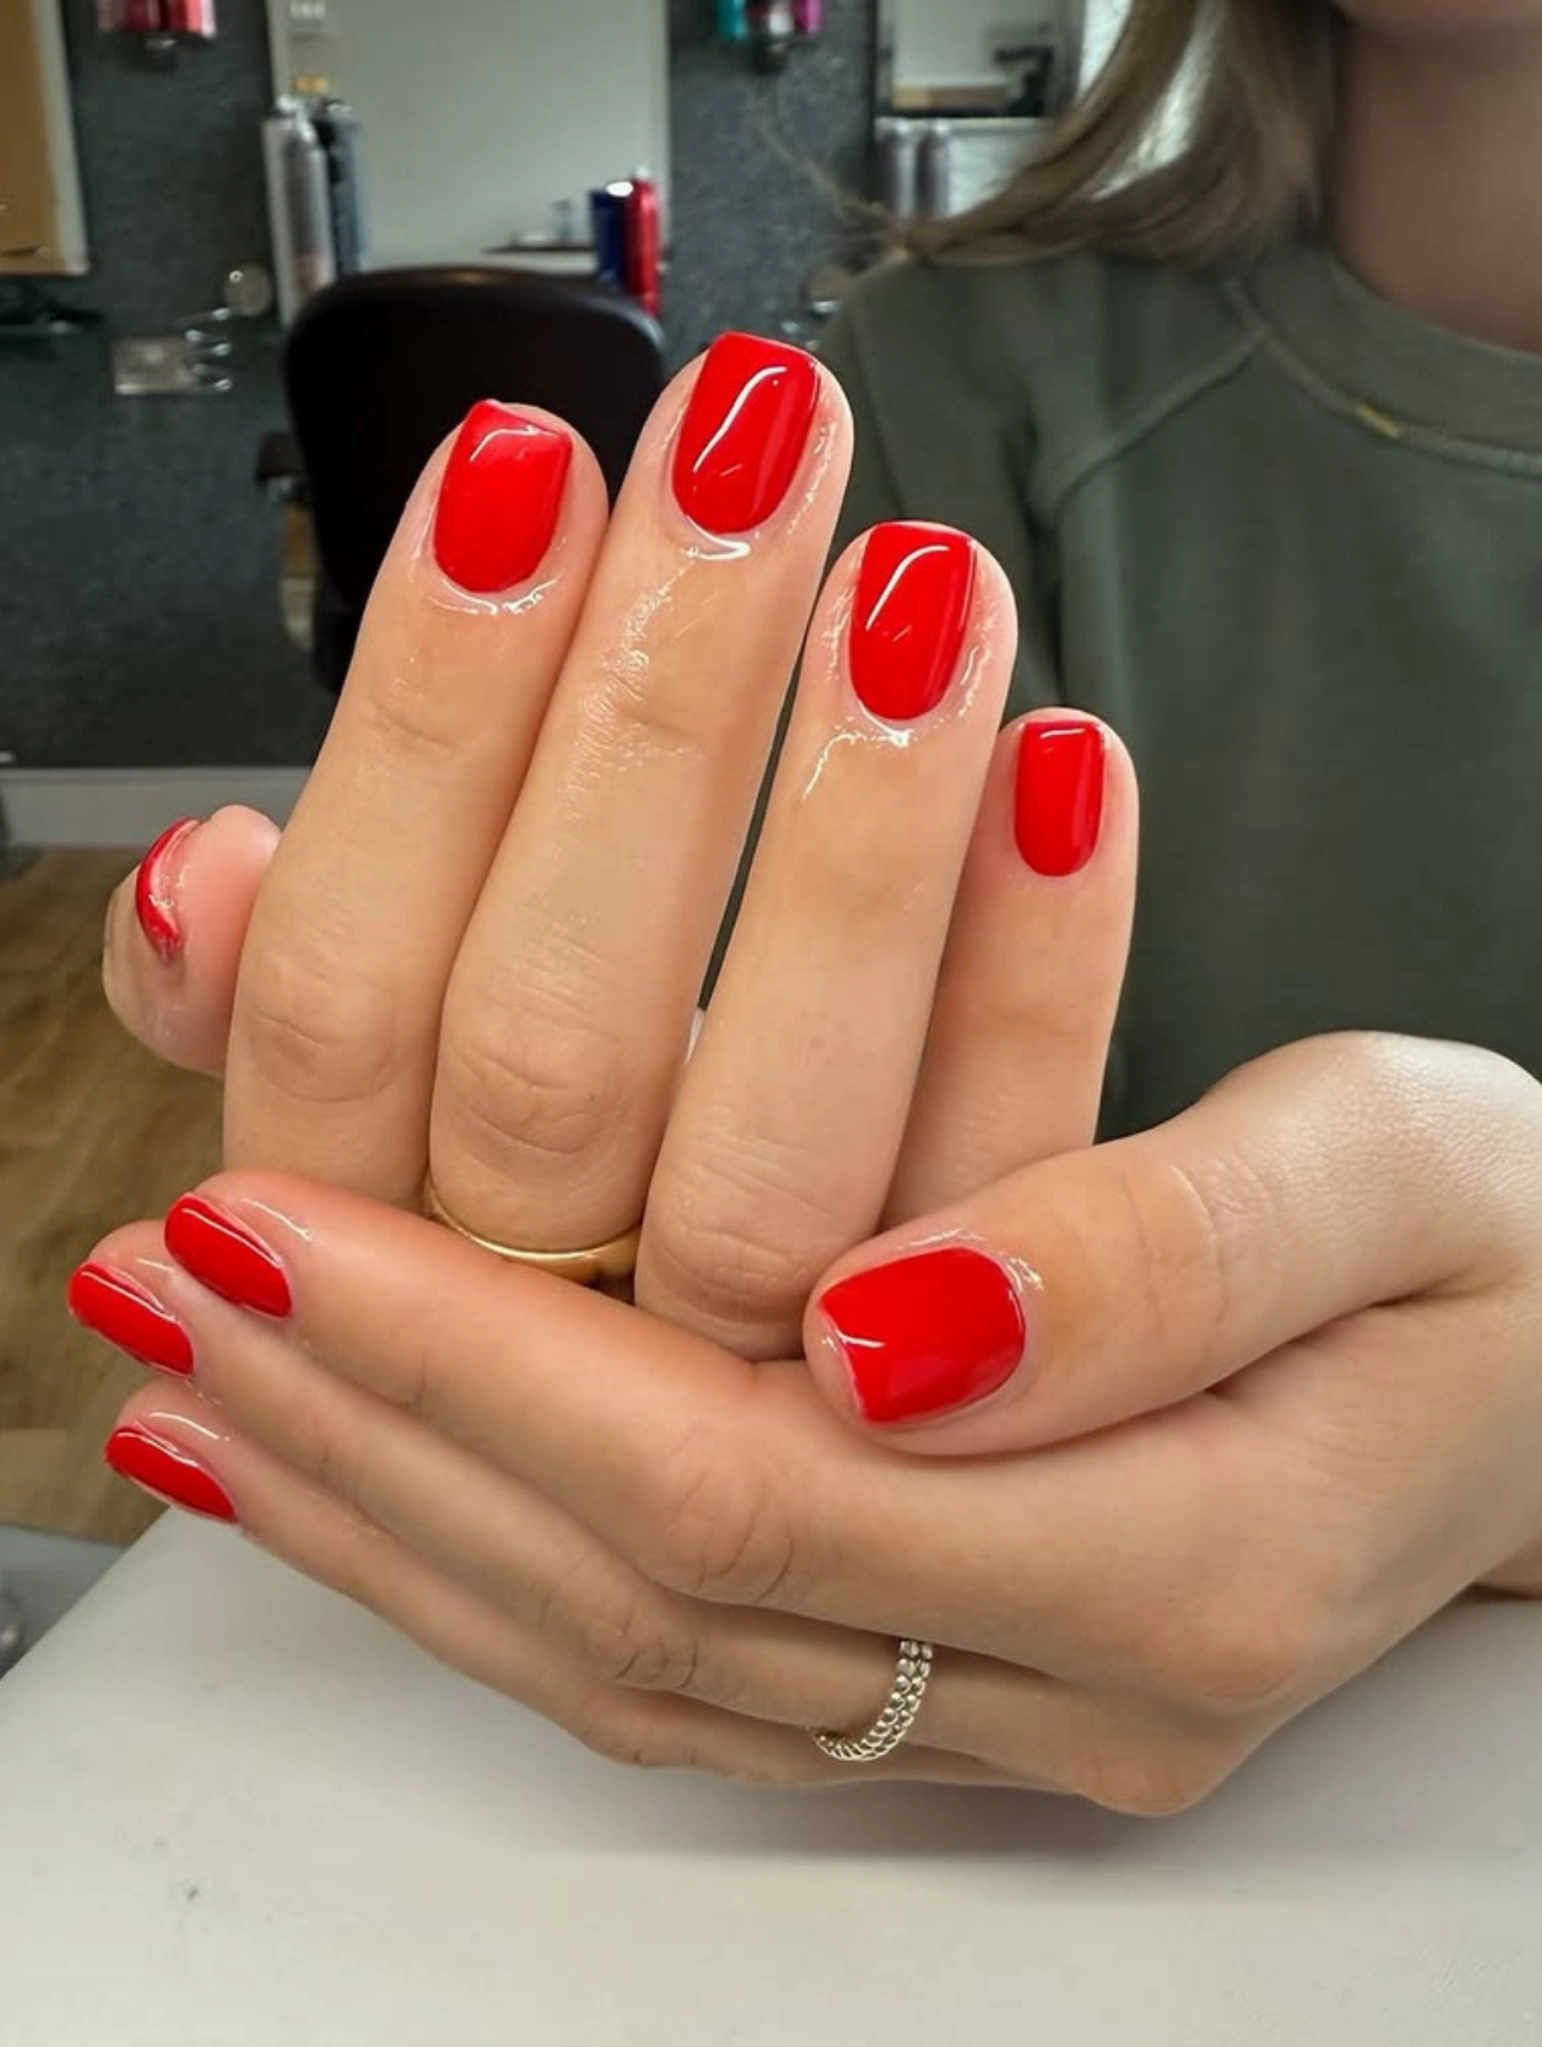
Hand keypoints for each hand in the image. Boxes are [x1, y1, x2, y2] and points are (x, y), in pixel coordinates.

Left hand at [78, 1034, 1541, 1808]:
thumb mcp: (1401, 1170)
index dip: (483, 1358)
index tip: (282, 1219)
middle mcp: (1066, 1685)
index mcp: (1184, 1560)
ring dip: (390, 1510)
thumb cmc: (1501, 1255)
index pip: (738, 1487)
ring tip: (208, 1371)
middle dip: (374, 1429)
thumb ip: (1170, 1247)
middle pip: (635, 1595)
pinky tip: (372, 1477)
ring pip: (621, 1659)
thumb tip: (899, 1321)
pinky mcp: (956, 1681)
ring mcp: (1001, 1714)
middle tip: (179, 1277)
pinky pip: (671, 1660)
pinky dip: (485, 1562)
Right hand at [100, 338, 1135, 1357]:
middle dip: (647, 726)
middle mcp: (549, 1346)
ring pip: (779, 1151)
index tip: (520, 487)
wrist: (828, 1500)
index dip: (422, 731)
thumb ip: (289, 1012)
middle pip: (547, 1052)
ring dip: (850, 848)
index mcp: (365, 1259)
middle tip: (748, 448)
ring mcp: (756, 1399)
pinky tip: (1067, 768)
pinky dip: (1034, 978)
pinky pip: (994, 1195)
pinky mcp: (966, 1412)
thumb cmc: (568, 1240)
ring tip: (919, 581)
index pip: (340, 995)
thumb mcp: (376, 1130)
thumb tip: (199, 876)